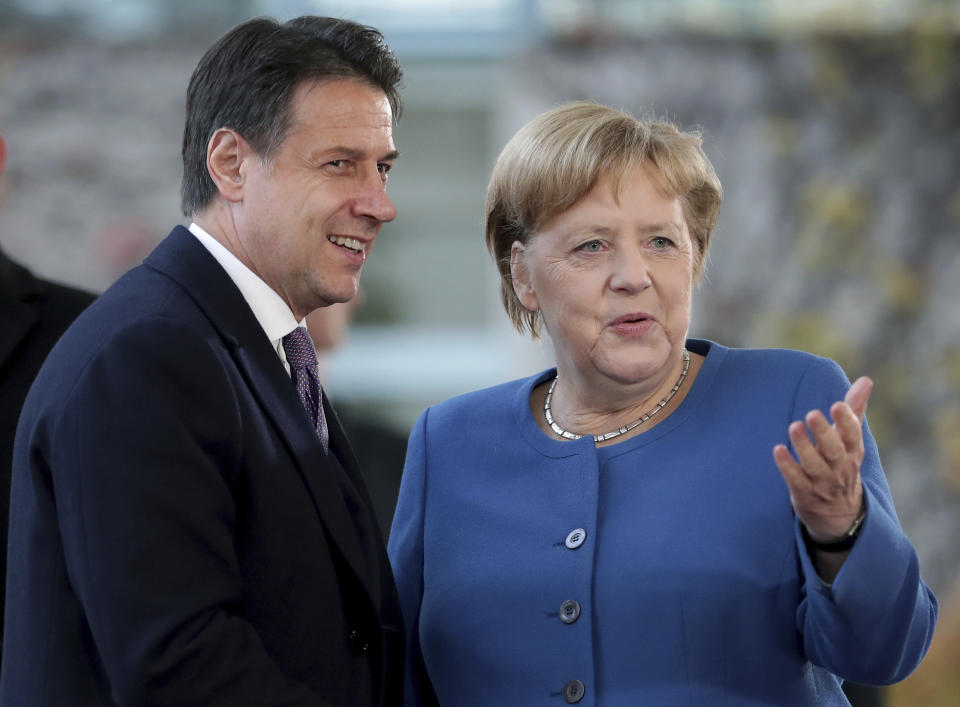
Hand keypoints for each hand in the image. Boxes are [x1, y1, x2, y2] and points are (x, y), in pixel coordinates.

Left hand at [773, 376, 872, 542]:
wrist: (839, 515)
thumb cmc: (842, 465)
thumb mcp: (851, 441)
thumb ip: (855, 409)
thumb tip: (866, 379)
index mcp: (853, 453)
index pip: (853, 436)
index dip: (847, 421)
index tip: (838, 404)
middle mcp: (840, 468)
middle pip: (834, 450)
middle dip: (824, 433)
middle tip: (812, 413)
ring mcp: (823, 483)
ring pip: (815, 465)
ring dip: (804, 447)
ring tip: (794, 426)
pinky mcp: (805, 494)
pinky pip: (796, 480)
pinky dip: (788, 466)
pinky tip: (778, 450)